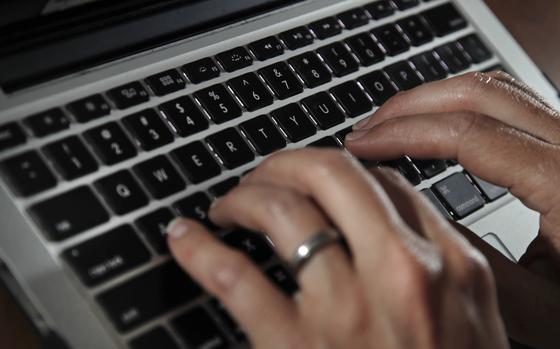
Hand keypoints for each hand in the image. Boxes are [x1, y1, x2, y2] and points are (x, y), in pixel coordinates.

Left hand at [167, 149, 507, 348]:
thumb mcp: (473, 327)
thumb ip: (440, 271)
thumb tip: (390, 227)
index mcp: (451, 266)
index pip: (385, 184)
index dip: (341, 169)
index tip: (318, 179)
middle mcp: (401, 272)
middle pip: (331, 174)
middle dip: (286, 163)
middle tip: (265, 176)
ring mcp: (347, 307)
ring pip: (282, 210)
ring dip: (244, 196)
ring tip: (228, 206)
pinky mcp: (295, 346)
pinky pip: (235, 277)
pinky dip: (201, 250)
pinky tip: (186, 239)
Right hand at [345, 71, 559, 348]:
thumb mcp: (540, 308)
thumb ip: (471, 263)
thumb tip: (407, 217)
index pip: (469, 135)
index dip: (404, 133)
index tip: (362, 143)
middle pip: (479, 93)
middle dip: (410, 105)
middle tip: (366, 128)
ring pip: (494, 89)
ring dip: (434, 100)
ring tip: (390, 124)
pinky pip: (507, 104)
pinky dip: (459, 107)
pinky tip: (433, 128)